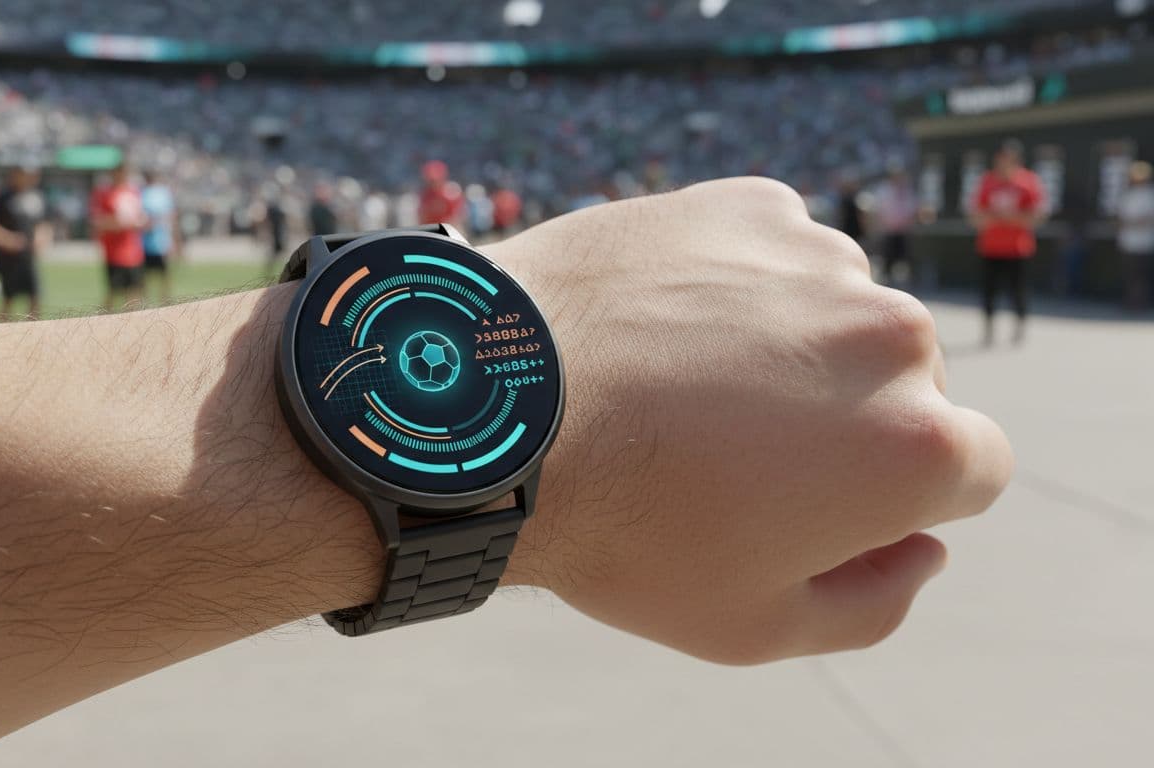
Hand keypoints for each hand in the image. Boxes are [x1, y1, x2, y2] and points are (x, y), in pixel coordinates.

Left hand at [491, 179, 1012, 663]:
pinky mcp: (749, 204)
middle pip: (905, 387)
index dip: (899, 498)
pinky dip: (737, 288)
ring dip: (790, 349)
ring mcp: (819, 258)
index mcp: (917, 446)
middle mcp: (892, 334)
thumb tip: (922, 549)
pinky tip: (662, 327)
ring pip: (837, 316)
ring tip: (682, 387)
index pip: (970, 471)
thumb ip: (873, 602)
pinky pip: (773, 256)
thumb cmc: (618, 530)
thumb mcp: (751, 625)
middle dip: (846, 422)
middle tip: (732, 454)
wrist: (494, 407)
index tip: (820, 501)